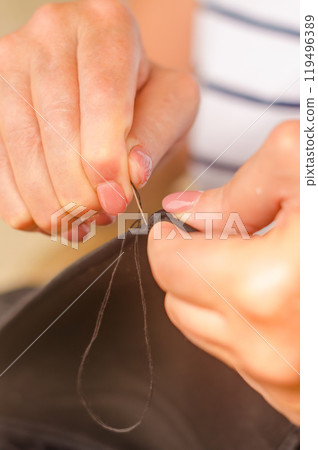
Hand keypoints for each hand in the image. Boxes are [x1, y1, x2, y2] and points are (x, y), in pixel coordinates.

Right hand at [0, 0, 198, 237]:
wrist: (108, 74)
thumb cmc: (143, 89)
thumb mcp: (171, 103)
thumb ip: (156, 134)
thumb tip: (131, 173)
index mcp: (105, 24)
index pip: (102, 96)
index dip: (106, 158)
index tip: (116, 199)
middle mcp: (52, 34)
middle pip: (56, 123)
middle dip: (78, 186)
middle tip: (99, 216)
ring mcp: (13, 62)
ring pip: (21, 144)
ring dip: (49, 199)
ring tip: (77, 223)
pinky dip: (20, 198)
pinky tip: (47, 218)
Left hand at [148, 121, 299, 423]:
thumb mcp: (302, 165)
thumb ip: (235, 189)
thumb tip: (187, 210)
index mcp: (266, 286)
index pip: (169, 266)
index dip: (165, 240)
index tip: (173, 229)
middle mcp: (272, 346)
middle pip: (179, 303)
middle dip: (187, 266)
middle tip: (214, 239)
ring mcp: (285, 379)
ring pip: (204, 332)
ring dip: (213, 295)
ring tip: (252, 263)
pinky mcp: (298, 394)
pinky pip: (239, 358)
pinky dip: (241, 323)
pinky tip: (275, 294)